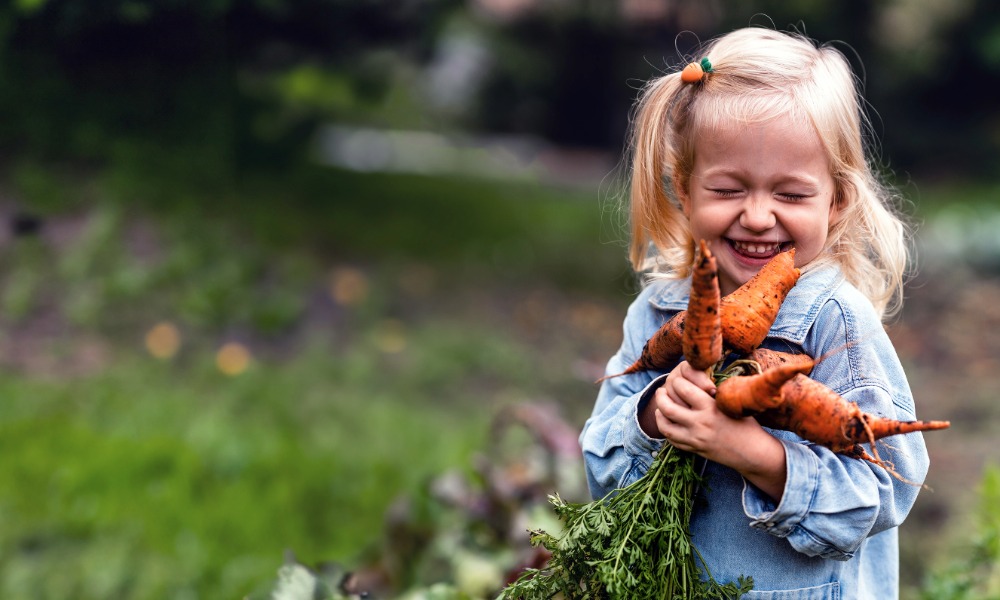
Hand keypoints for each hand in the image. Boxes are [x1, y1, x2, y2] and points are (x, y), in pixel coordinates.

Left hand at [652, 361, 787, 500]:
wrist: (753, 452)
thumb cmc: (746, 423)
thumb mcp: (731, 404)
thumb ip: (711, 395)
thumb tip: (694, 379)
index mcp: (710, 407)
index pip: (683, 388)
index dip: (677, 381)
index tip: (678, 379)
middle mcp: (700, 423)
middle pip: (668, 407)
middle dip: (660, 396)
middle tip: (661, 391)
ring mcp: (695, 439)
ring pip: (665, 426)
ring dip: (659, 414)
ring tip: (660, 407)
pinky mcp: (694, 449)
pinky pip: (672, 440)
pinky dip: (666, 430)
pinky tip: (667, 423)